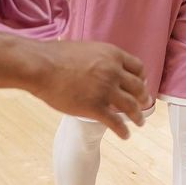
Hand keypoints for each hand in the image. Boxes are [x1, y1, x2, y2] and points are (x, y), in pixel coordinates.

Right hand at [34, 40, 150, 138]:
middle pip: (138, 88)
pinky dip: (123, 130)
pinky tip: (125, 135)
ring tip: (140, 122)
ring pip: (131, 106)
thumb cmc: (55, 56)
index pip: (138, 68)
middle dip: (143, 98)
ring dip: (138, 116)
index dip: (141, 78)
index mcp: (112, 55)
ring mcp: (105, 90)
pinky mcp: (94, 108)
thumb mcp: (85, 49)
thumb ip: (98, 58)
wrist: (40, 66)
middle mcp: (114, 72)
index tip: (141, 85)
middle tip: (145, 104)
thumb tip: (100, 64)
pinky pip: (115, 122)